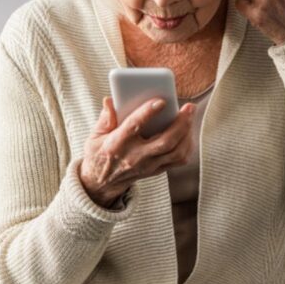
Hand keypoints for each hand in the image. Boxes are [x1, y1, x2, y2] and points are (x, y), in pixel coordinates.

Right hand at [79, 96, 196, 208]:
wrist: (102, 182)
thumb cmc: (99, 153)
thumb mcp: (94, 136)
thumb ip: (104, 118)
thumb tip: (110, 101)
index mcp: (117, 144)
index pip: (134, 126)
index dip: (148, 113)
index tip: (161, 101)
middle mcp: (135, 156)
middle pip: (165, 142)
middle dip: (180, 123)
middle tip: (189, 107)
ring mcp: (148, 166)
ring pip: (175, 152)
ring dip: (187, 133)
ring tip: (189, 116)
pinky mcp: (156, 171)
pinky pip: (178, 160)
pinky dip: (187, 146)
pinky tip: (188, 132)